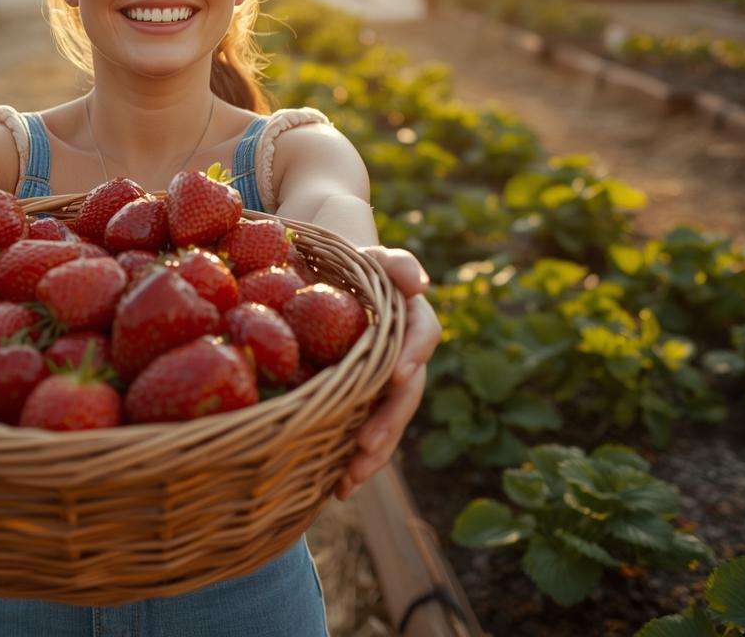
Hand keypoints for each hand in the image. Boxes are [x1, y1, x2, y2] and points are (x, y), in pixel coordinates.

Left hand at [334, 246, 440, 500]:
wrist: (321, 273)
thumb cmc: (345, 261)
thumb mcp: (367, 255)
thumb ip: (396, 264)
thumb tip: (420, 283)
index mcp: (410, 317)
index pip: (423, 334)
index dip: (414, 355)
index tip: (398, 373)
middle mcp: (404, 354)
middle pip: (407, 392)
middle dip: (389, 422)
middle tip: (366, 447)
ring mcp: (384, 381)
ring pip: (389, 420)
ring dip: (374, 453)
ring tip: (350, 480)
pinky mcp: (361, 400)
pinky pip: (363, 431)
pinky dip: (353, 461)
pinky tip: (337, 489)